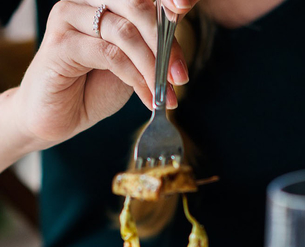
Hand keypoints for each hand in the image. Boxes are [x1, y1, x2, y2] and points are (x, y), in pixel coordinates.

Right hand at [12, 0, 197, 149]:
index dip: (167, 2)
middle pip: (136, 5)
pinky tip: (148, 98)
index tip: (184, 8)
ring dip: (152, 68)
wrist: (59, 116)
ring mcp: (69, 17)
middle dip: (165, 44)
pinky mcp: (60, 43)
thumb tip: (177, 40)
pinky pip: (110, 55)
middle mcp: (86, 1)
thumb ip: (149, 48)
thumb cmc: (93, 88)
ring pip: (125, 32)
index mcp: (105, 2)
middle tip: (180, 77)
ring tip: (166, 95)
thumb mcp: (132, 65)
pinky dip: (135, 79)